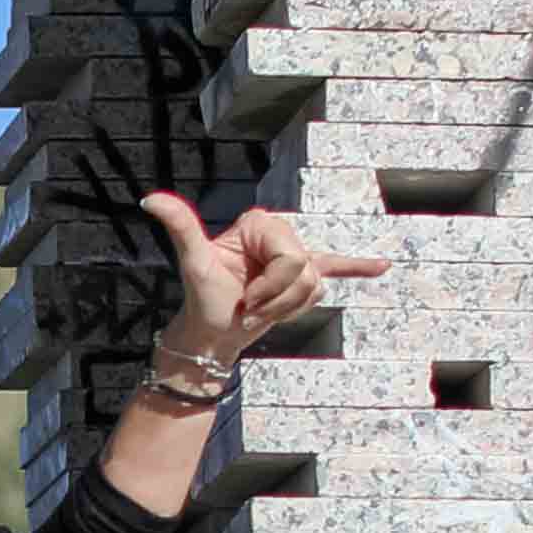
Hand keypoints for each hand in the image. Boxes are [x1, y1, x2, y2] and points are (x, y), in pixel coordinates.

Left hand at [140, 190, 384, 363]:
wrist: (214, 332)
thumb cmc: (202, 298)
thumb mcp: (193, 261)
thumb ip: (180, 226)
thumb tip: (149, 200)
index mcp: (260, 224)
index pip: (292, 257)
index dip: (274, 287)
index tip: (247, 298)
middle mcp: (280, 233)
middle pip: (306, 272)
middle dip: (281, 300)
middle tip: (253, 308)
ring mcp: (294, 254)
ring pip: (316, 286)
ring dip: (291, 308)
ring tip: (264, 311)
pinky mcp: (303, 274)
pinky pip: (336, 267)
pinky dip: (358, 266)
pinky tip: (383, 266)